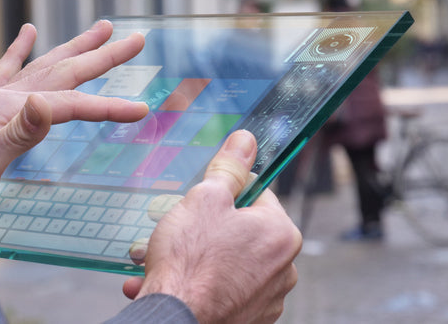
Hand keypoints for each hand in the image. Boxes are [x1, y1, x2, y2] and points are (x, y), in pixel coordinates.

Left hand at [0, 20, 148, 207]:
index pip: (71, 103)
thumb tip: (45, 102)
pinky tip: (28, 31)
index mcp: (13, 107)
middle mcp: (8, 94)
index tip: (141, 110)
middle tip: (136, 39)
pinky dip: (21, 48)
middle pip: (65, 69)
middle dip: (103, 55)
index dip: (108, 107)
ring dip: (76, 46)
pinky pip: (9, 67)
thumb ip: (18, 132)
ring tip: (101, 29)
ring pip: (46, 63)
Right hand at [123, 130, 301, 323]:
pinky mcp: (247, 320)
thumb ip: (228, 169)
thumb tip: (245, 141)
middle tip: (179, 230)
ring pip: (228, 263)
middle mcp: (284, 269)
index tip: (203, 200)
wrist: (174, 318)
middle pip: (241, 231)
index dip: (225, 193)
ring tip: (163, 259)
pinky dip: (197, 284)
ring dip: (197, 259)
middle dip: (206, 229)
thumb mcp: (205, 199)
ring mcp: (266, 299)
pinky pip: (221, 291)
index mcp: (281, 233)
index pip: (257, 195)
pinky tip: (167, 281)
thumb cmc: (189, 261)